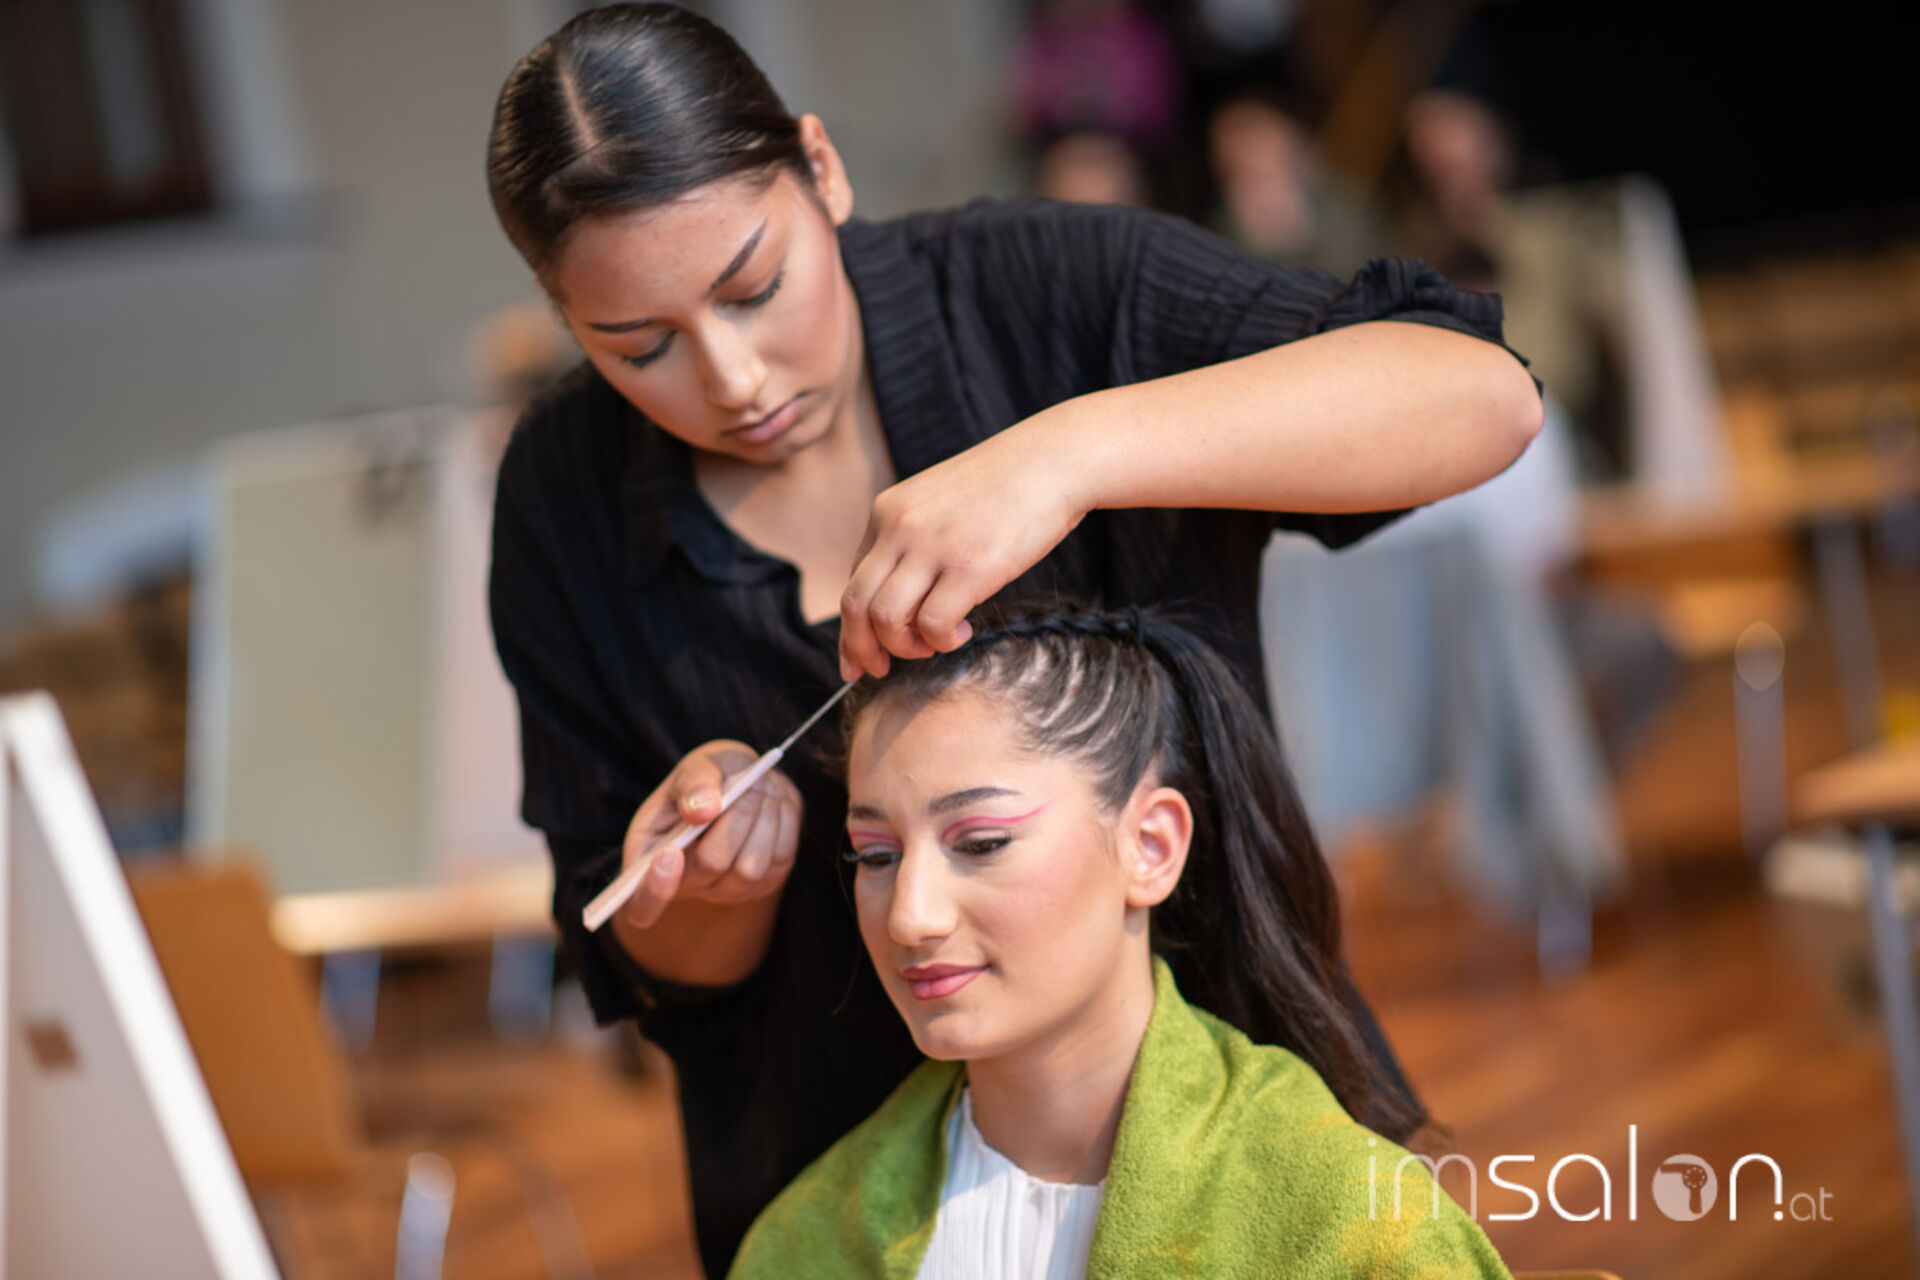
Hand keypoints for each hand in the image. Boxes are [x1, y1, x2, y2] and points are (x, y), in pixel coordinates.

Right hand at [616, 740, 802, 930]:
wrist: (745, 782)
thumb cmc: (710, 777)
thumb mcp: (696, 767)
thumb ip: (694, 783)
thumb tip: (703, 810)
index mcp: (649, 857)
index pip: (642, 905)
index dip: (655, 890)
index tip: (670, 853)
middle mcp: (686, 885)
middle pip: (712, 866)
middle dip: (735, 817)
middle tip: (748, 783)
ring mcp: (726, 891)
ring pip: (750, 868)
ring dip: (763, 818)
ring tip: (761, 787)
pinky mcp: (764, 883)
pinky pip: (780, 859)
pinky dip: (783, 823)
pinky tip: (774, 802)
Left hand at [838, 424, 1089, 678]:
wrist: (1054, 460)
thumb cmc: (1006, 486)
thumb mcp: (940, 502)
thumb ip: (913, 540)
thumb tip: (900, 596)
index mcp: (887, 511)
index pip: (852, 580)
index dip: (851, 628)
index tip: (859, 657)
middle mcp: (899, 527)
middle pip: (855, 604)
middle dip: (860, 648)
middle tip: (879, 671)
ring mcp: (932, 546)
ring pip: (885, 618)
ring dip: (903, 646)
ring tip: (932, 645)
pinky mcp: (970, 567)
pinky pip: (933, 624)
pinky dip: (942, 641)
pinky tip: (963, 633)